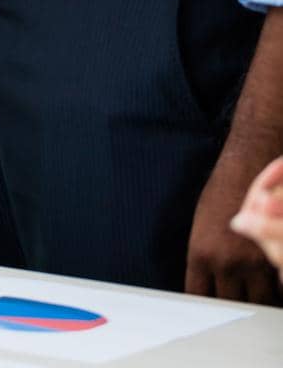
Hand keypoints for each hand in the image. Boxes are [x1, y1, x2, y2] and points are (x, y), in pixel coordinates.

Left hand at [186, 144, 282, 302]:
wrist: (251, 160)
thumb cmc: (225, 189)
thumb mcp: (203, 222)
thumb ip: (206, 256)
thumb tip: (209, 285)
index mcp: (200, 253)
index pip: (198, 298)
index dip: (206, 307)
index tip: (211, 312)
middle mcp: (224, 262)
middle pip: (229, 306)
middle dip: (235, 307)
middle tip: (239, 304)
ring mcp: (253, 262)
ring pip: (258, 304)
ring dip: (259, 302)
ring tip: (258, 297)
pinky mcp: (275, 258)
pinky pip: (278, 290)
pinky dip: (276, 291)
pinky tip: (273, 286)